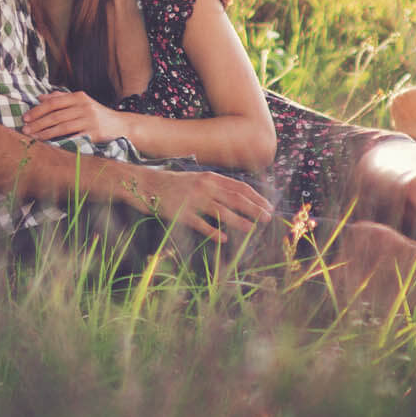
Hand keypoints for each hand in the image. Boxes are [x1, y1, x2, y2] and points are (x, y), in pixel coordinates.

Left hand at [22, 90, 127, 143]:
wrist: (121, 126)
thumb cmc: (97, 114)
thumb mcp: (82, 102)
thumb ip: (61, 98)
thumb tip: (40, 97)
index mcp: (79, 97)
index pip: (53, 103)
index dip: (37, 110)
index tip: (25, 118)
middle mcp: (84, 107)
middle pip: (55, 115)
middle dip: (38, 123)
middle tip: (24, 130)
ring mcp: (90, 120)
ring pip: (62, 126)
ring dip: (45, 133)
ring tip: (33, 137)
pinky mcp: (94, 134)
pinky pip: (73, 138)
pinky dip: (60, 141)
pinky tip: (49, 144)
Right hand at [139, 167, 274, 242]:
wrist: (147, 185)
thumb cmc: (175, 184)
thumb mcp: (198, 179)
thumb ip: (217, 186)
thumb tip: (240, 197)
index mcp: (211, 177)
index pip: (240, 187)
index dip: (256, 198)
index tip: (268, 206)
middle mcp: (205, 186)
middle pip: (235, 198)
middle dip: (254, 209)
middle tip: (267, 219)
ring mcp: (193, 199)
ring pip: (221, 211)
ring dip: (239, 221)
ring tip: (252, 229)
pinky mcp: (181, 212)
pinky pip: (200, 224)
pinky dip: (213, 232)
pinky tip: (224, 239)